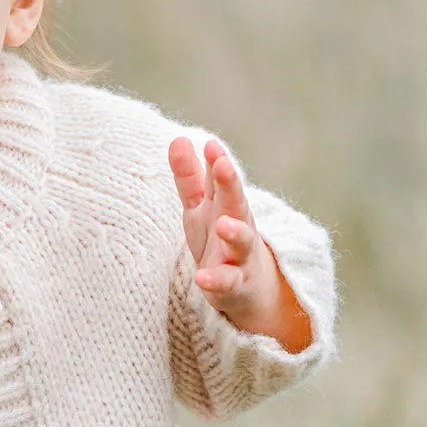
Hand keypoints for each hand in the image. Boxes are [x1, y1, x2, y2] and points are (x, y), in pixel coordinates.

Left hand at [167, 135, 285, 334]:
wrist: (247, 288)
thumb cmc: (219, 239)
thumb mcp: (201, 207)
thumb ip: (190, 177)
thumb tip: (179, 138)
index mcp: (225, 205)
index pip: (220, 180)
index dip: (216, 162)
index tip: (210, 144)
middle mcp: (236, 225)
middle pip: (235, 202)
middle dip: (230, 183)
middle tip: (223, 164)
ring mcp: (238, 255)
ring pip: (241, 242)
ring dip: (235, 232)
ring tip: (224, 225)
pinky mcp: (234, 284)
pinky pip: (226, 282)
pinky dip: (216, 280)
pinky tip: (202, 278)